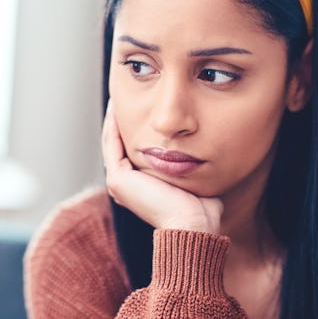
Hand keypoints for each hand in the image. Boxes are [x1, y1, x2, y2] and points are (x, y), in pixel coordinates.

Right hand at [102, 102, 222, 233]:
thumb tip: (205, 153)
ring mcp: (118, 183)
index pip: (133, 151)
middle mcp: (125, 185)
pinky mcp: (118, 179)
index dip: (137, 127)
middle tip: (126, 92)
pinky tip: (118, 104)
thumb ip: (192, 166)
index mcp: (140, 187)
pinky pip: (112, 142)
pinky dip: (113, 122)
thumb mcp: (195, 179)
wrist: (193, 225)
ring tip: (119, 92)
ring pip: (113, 140)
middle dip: (124, 118)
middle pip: (121, 143)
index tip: (145, 104)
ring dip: (115, 117)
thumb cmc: (202, 209)